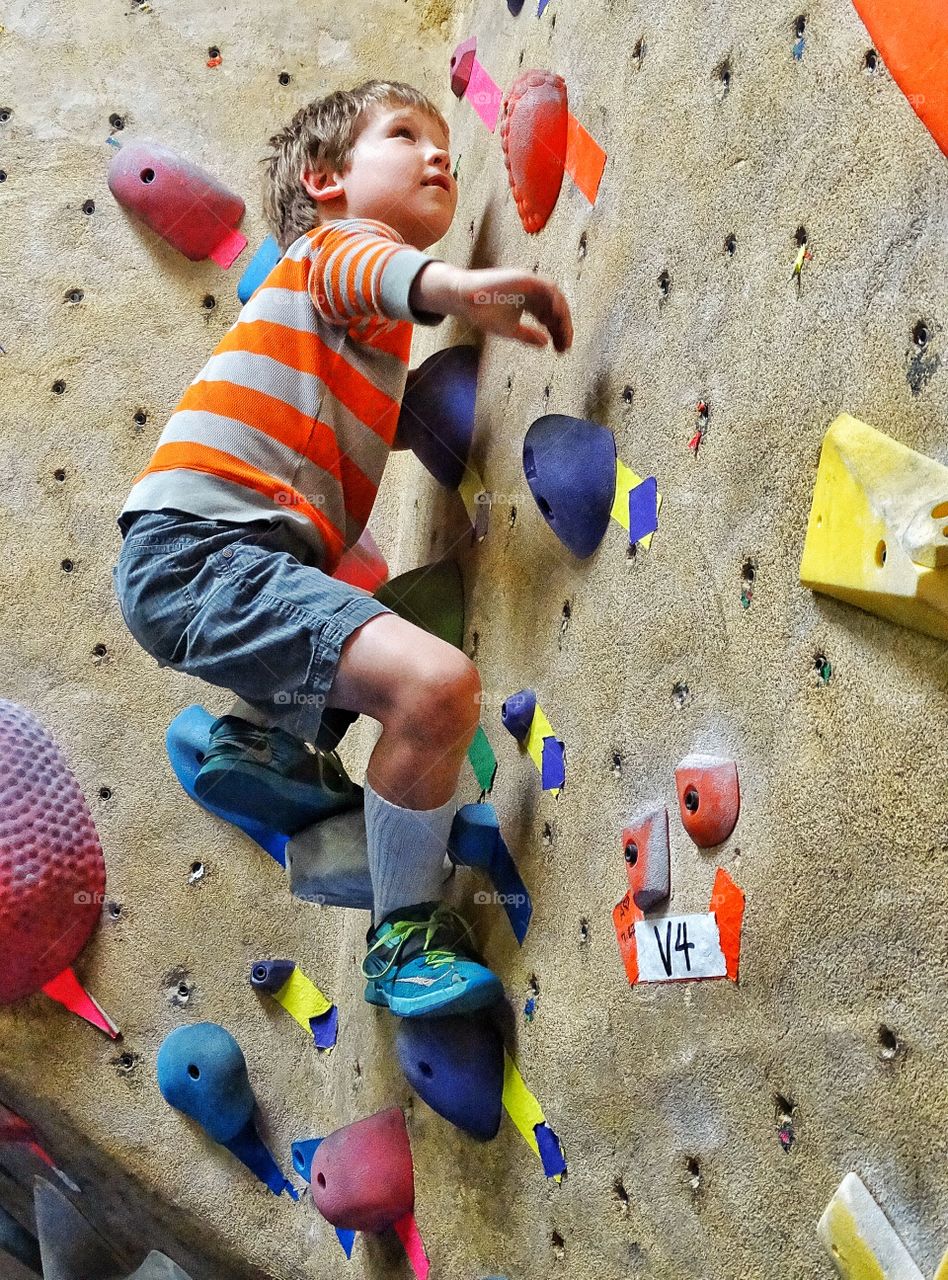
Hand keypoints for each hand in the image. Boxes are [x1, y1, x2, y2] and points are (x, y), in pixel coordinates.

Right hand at [455, 267, 572, 351]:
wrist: (465, 299)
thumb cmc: (484, 313)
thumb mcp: (510, 330)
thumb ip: (528, 336)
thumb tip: (546, 344)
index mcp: (530, 304)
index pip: (550, 318)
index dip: (558, 333)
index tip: (562, 349)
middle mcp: (532, 293)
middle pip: (555, 309)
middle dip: (563, 328)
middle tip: (565, 345)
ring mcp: (530, 285)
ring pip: (555, 297)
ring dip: (562, 314)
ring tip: (564, 332)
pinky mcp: (525, 278)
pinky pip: (546, 287)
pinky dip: (554, 299)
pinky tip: (557, 315)